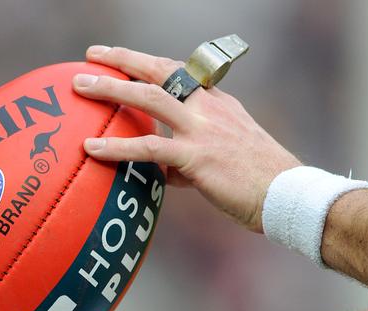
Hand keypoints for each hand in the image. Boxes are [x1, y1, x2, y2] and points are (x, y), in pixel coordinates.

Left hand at [73, 45, 300, 231]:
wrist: (287, 196)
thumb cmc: (257, 181)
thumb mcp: (225, 156)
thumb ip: (188, 156)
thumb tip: (161, 170)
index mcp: (217, 103)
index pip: (177, 71)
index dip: (146, 62)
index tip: (121, 58)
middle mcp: (209, 107)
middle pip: (159, 70)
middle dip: (123, 60)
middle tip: (92, 57)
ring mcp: (203, 129)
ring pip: (149, 98)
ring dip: (111, 89)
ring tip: (80, 86)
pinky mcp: (197, 156)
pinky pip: (149, 147)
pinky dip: (117, 147)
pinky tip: (91, 149)